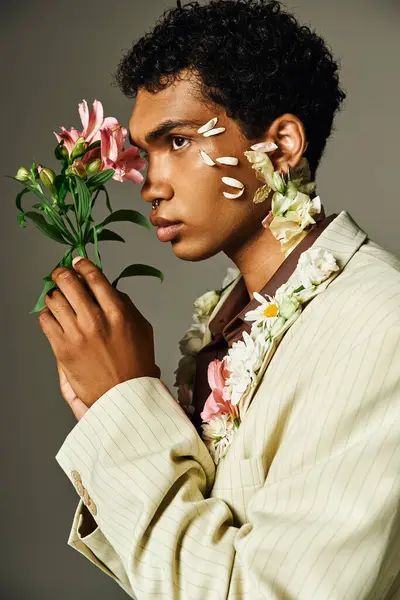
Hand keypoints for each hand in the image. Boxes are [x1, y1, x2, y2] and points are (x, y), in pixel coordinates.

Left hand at [38, 257, 160, 410]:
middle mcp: (95, 320)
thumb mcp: (141, 327)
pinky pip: (44, 321)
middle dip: (62, 273)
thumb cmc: (136, 362)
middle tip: (62, 274)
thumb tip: (106, 287)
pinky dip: (47, 314)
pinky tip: (54, 317)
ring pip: (53, 299)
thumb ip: (124, 304)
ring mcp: (76, 335)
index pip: (94, 277)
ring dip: (54, 294)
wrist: (124, 395)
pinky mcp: (62, 349)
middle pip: (68, 282)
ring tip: (58, 298)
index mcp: (118, 312)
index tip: (77, 262)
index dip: (82, 264)